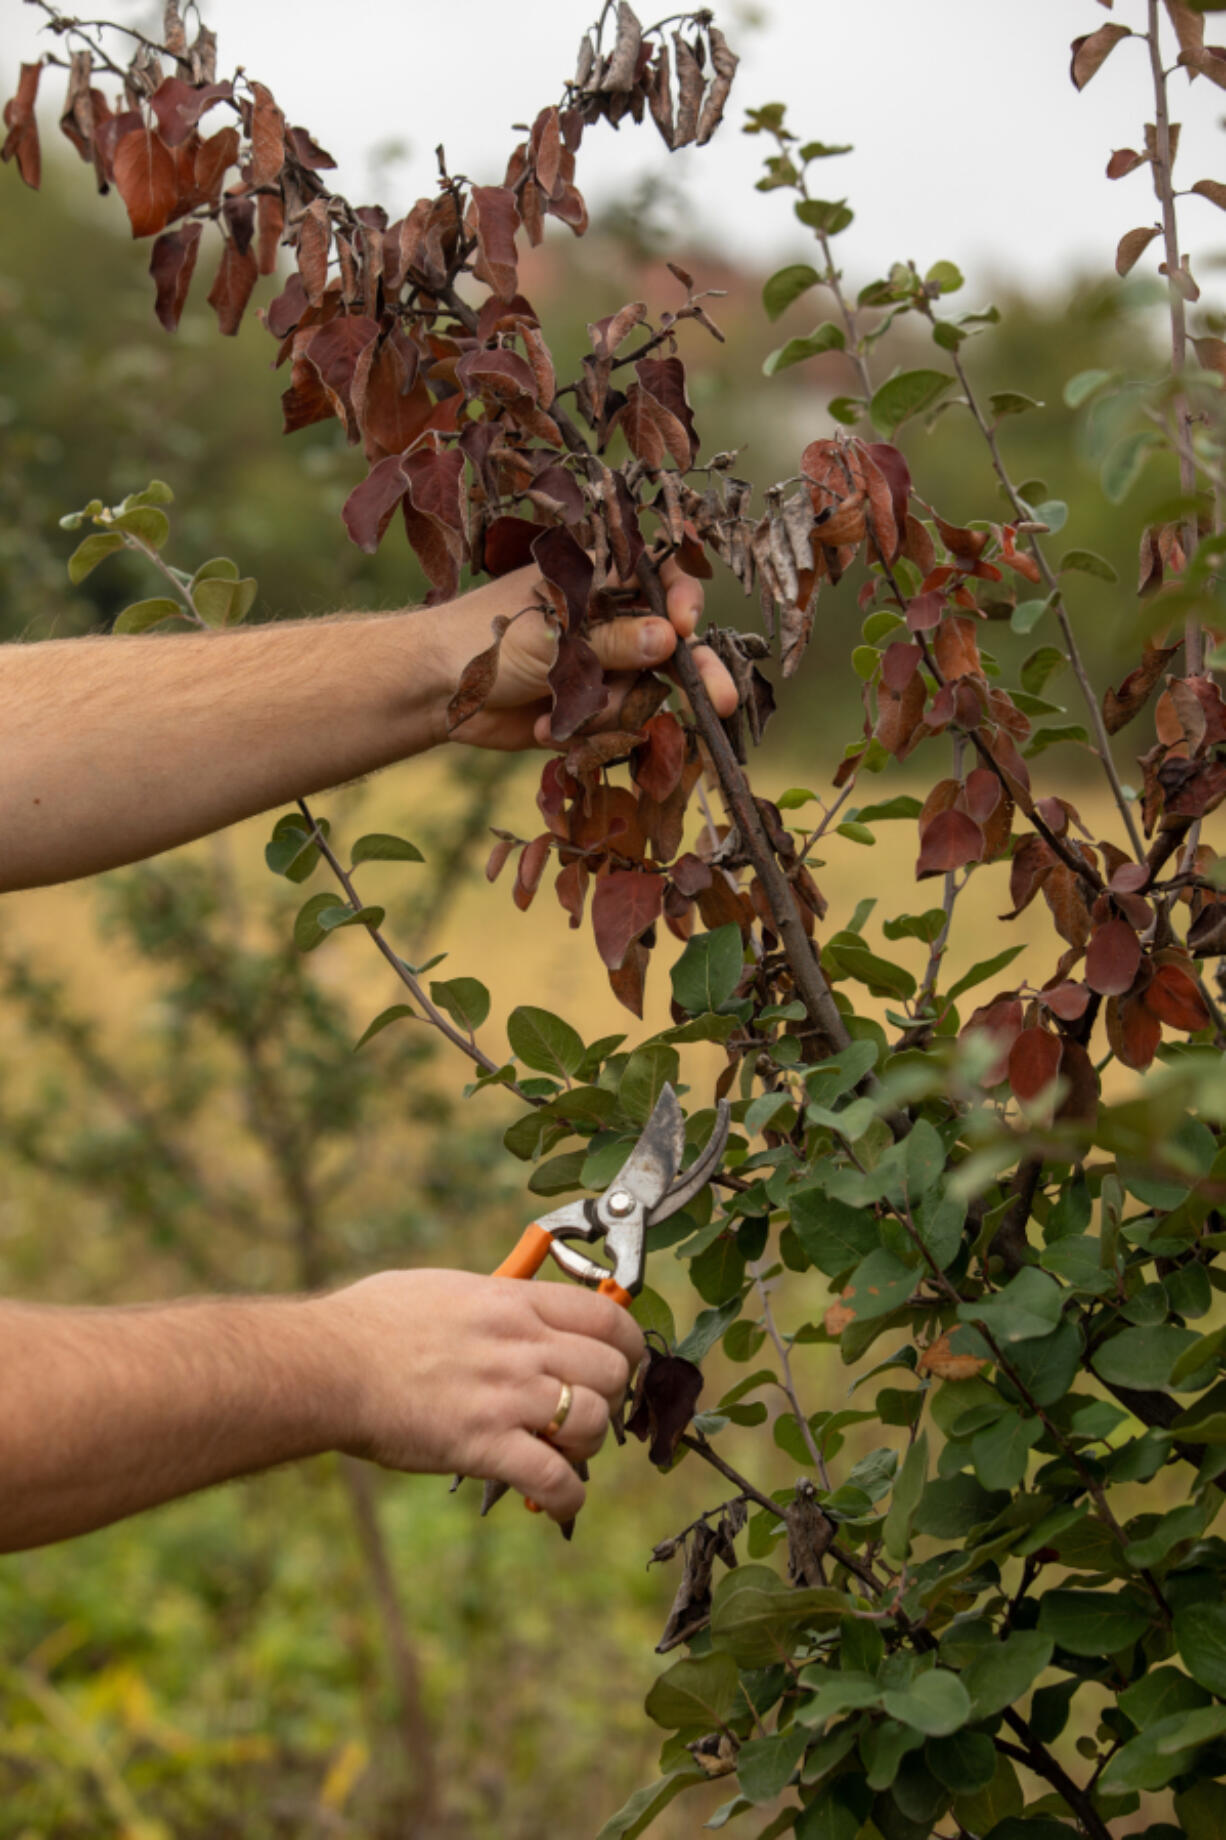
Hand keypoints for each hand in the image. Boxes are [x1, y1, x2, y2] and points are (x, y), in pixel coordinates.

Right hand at [317, 1269, 644, 1522]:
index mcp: (513, 1303)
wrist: (327, 1364)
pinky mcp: (485, 1445)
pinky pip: (555, 1480)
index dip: (629, 1345)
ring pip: (593, 1423)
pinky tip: (560, 1506)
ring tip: (563, 1454)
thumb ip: (493, 1302)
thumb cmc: (371, 1323)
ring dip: (587, 1446)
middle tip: (586, 1414)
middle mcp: (521, 1345)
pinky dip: (568, 1499)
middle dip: (609, 1398)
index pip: (606, 1315)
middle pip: (611, 1371)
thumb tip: (515, 1310)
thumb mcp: (446, 1289)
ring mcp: (506, 1395)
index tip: (623, 1364)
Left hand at [438, 558, 738, 749]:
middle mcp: (606, 623)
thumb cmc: (485, 640)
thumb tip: (671, 639)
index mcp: (597, 583)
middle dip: (694, 674)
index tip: (685, 627)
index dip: (682, 603)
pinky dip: (581, 730)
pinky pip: (612, 725)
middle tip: (722, 702)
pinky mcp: (586, 709)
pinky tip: (541, 725)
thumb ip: (610, 640)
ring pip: (641, 694)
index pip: (661, 581)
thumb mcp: (551, 636)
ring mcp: (599, 667)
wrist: (435, 692)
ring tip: (555, 711)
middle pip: (671, 645)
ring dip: (606, 711)